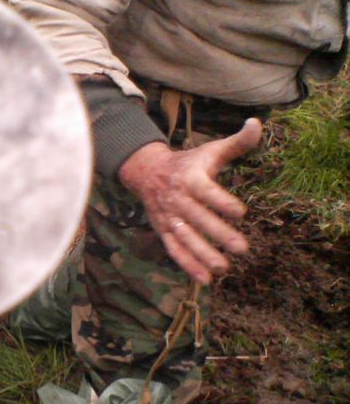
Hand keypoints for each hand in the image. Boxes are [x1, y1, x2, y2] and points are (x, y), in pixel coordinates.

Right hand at [117, 118, 262, 284]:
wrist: (146, 171)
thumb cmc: (188, 162)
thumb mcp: (210, 150)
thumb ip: (236, 142)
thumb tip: (256, 124)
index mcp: (190, 178)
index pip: (206, 191)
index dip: (221, 202)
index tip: (241, 212)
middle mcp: (177, 199)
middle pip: (198, 218)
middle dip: (218, 233)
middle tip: (242, 248)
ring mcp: (169, 217)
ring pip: (185, 237)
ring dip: (203, 254)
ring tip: (224, 268)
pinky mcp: (163, 230)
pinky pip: (174, 249)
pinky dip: (187, 264)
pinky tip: (205, 279)